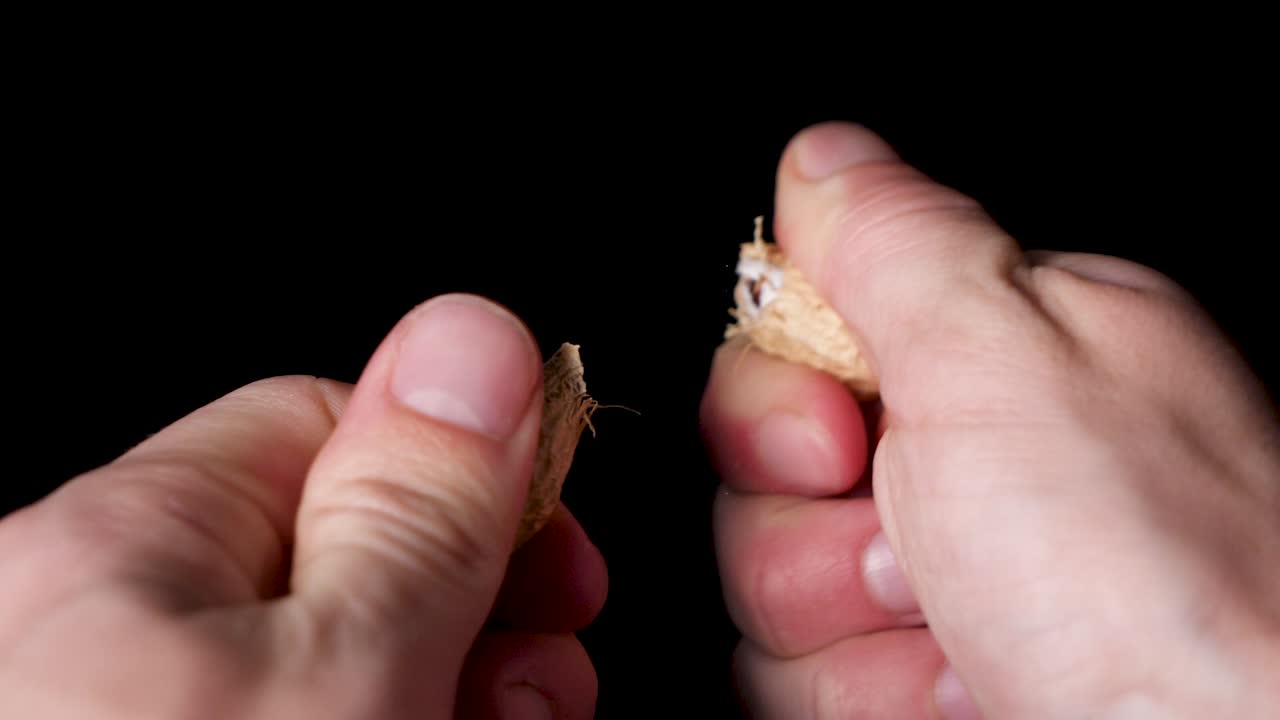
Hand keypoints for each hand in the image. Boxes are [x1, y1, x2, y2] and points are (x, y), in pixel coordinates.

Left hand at [0, 295, 606, 718]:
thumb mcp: (345, 676)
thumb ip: (417, 508)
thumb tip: (474, 341)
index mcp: (113, 545)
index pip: (331, 426)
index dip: (472, 483)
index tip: (555, 564)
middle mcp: (80, 627)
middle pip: (334, 553)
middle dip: (468, 606)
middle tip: (536, 688)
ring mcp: (101, 707)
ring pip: (317, 658)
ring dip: (442, 683)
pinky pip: (275, 710)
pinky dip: (373, 717)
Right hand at [701, 122, 1279, 717]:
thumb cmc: (1160, 589)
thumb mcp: (1009, 359)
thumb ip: (898, 241)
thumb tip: (823, 158)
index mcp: (1002, 355)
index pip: (797, 336)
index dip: (779, 392)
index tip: (836, 438)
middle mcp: (969, 466)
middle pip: (764, 467)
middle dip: (810, 525)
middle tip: (914, 549)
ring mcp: (940, 582)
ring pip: (766, 579)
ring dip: (845, 625)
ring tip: (968, 640)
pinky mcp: (913, 681)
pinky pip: (792, 675)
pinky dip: (863, 696)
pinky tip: (964, 695)